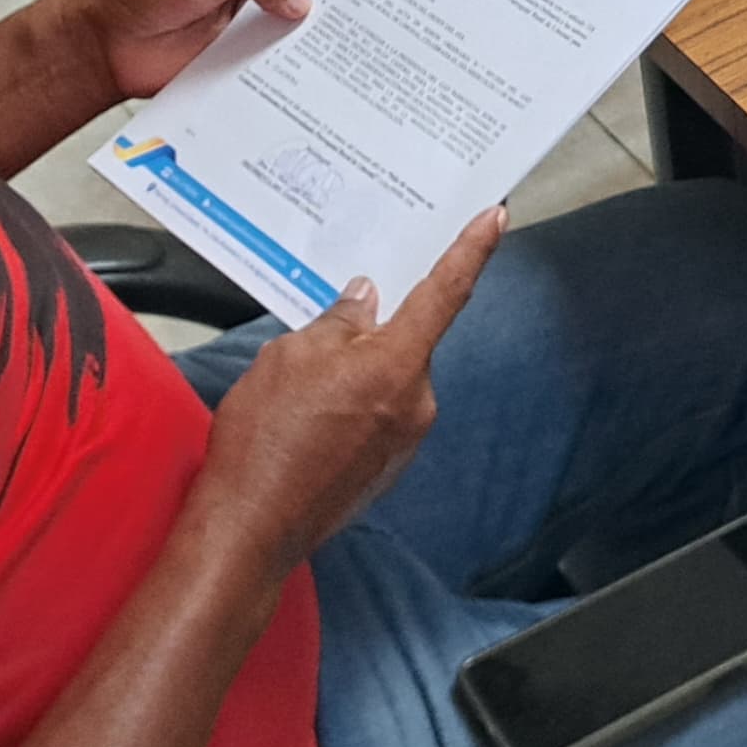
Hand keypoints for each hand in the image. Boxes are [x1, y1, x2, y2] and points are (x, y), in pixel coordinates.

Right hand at [193, 209, 506, 567]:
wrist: (250, 529)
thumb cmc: (265, 442)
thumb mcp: (289, 356)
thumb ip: (336, 321)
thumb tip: (362, 302)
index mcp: (398, 365)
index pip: (446, 292)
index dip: (472, 250)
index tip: (495, 218)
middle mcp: (415, 404)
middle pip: (405, 343)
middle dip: (368, 332)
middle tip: (319, 337)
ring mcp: (404, 442)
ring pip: (387, 381)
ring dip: (354, 375)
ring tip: (297, 396)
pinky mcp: (385, 469)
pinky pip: (377, 417)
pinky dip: (351, 408)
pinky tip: (306, 422)